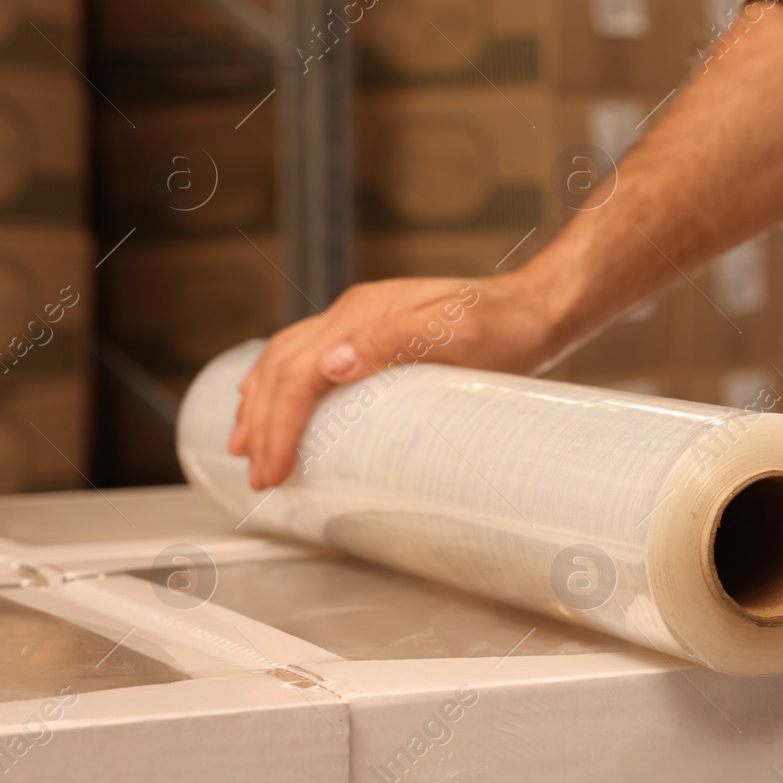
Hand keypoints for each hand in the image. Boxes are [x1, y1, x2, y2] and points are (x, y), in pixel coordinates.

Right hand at [229, 276, 547, 489]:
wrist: (537, 309)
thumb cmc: (506, 326)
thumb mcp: (459, 333)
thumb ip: (395, 340)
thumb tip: (331, 362)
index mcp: (363, 314)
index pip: (298, 371)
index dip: (279, 423)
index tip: (271, 470)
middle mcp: (354, 314)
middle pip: (281, 365)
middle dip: (260, 421)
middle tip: (255, 473)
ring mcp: (363, 321)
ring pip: (287, 357)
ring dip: (260, 401)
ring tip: (244, 444)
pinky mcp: (376, 334)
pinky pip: (309, 356)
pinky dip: (282, 383)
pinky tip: (278, 402)